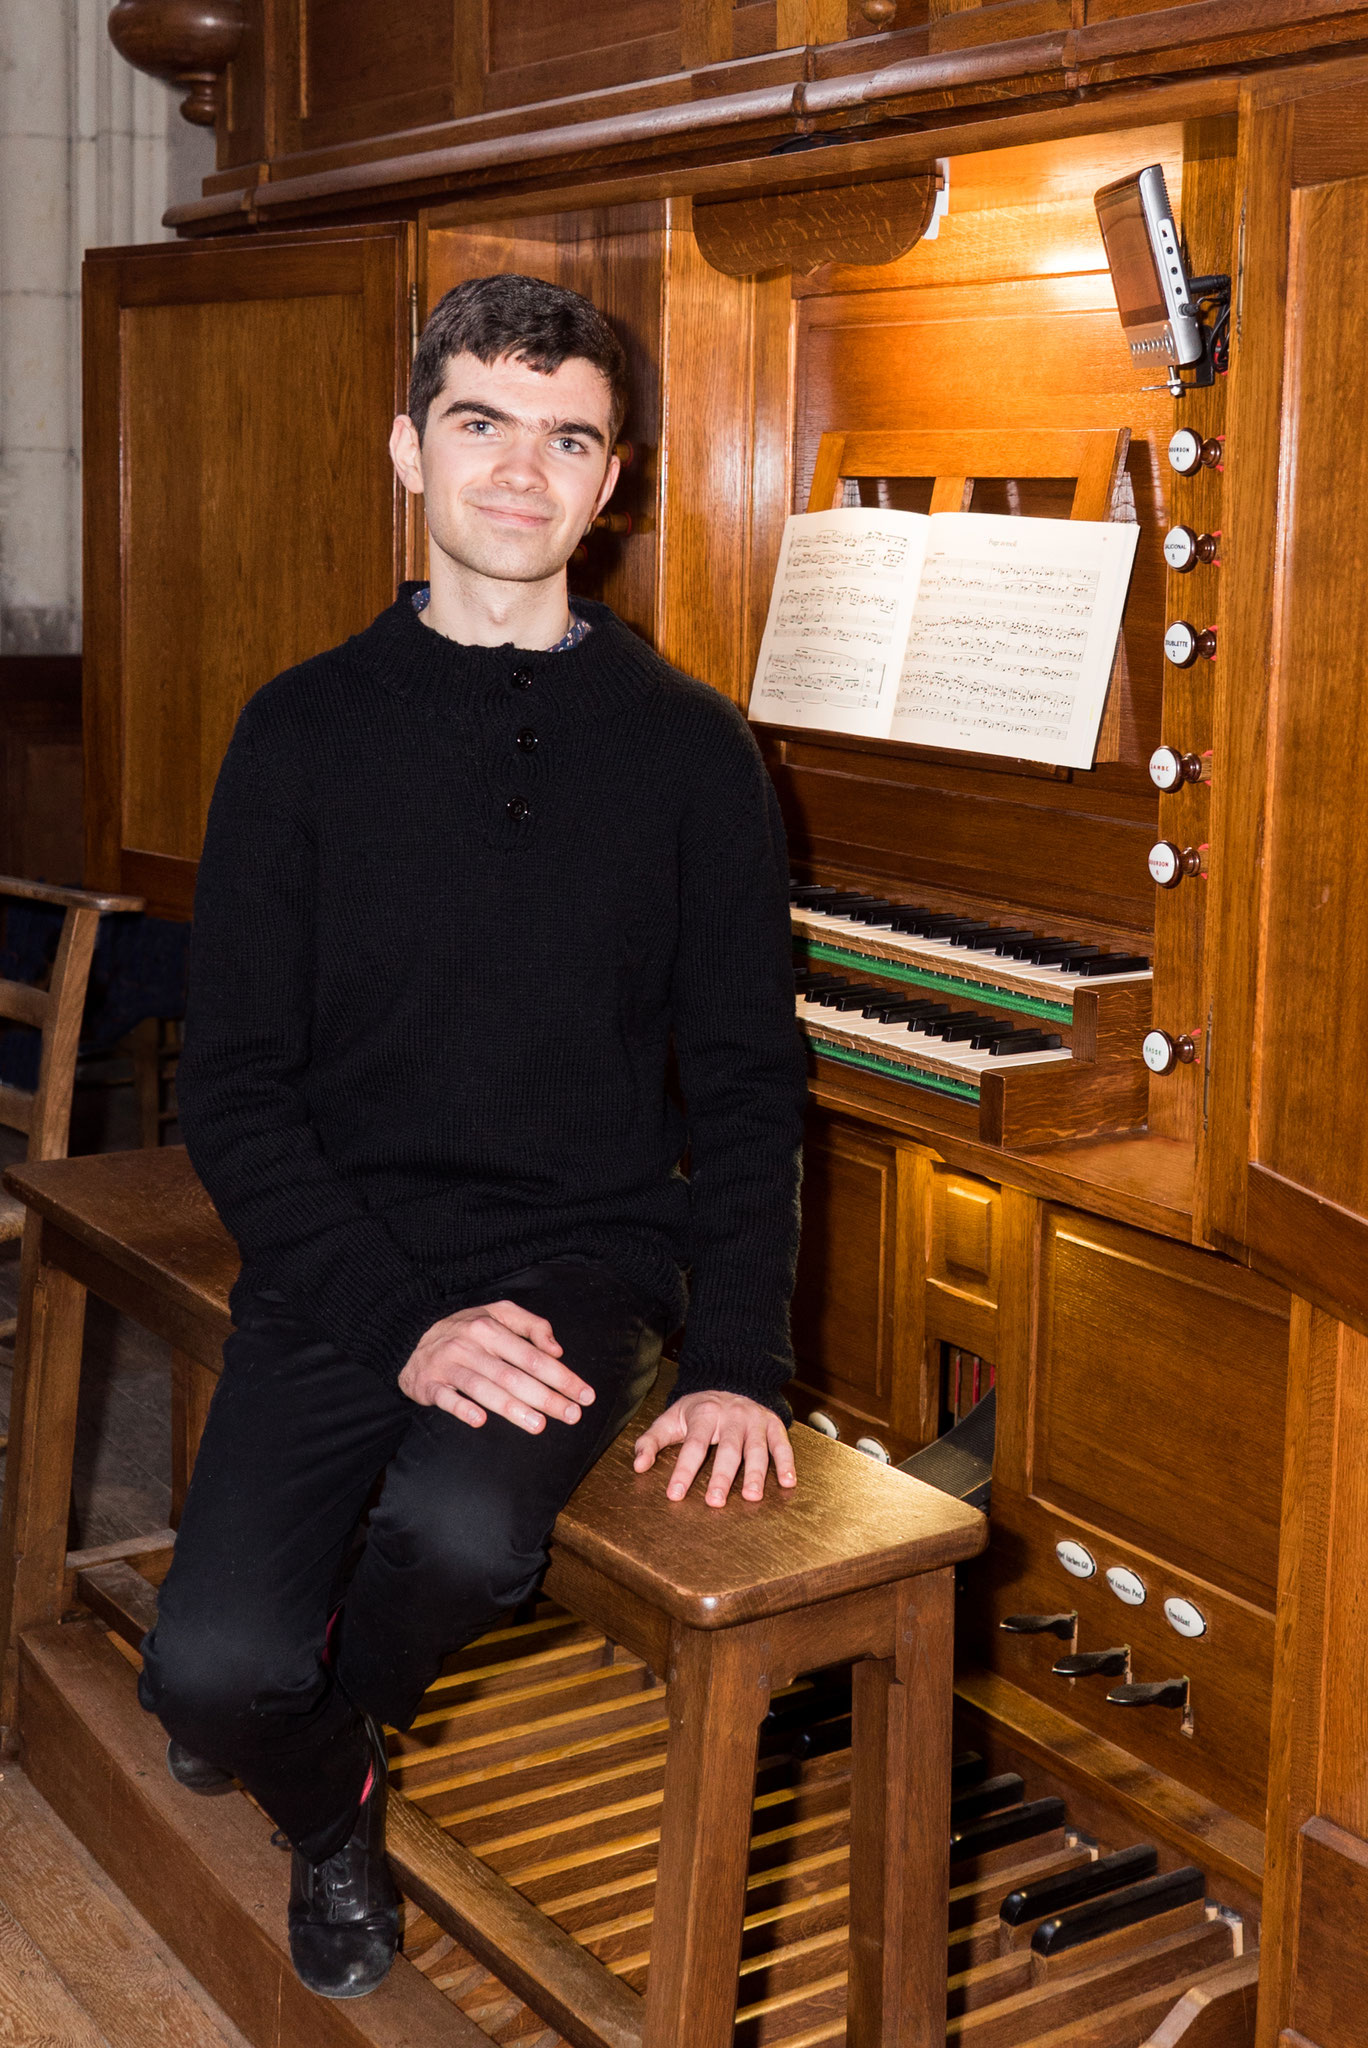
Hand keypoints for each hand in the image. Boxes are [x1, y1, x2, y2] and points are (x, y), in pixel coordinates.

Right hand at [398, 1300, 594, 1433]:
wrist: (410, 1338)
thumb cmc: (465, 1330)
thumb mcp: (498, 1314)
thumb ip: (531, 1325)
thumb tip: (557, 1349)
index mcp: (491, 1328)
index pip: (534, 1356)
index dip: (562, 1376)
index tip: (585, 1395)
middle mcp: (471, 1346)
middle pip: (514, 1375)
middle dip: (546, 1396)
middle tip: (572, 1415)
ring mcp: (450, 1365)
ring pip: (485, 1388)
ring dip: (512, 1407)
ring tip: (539, 1425)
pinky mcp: (430, 1384)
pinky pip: (447, 1399)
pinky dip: (462, 1408)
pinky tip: (480, 1421)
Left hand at [632, 1391, 796, 1506]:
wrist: (731, 1378)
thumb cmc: (698, 1409)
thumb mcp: (671, 1418)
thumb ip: (652, 1441)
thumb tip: (638, 1466)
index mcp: (704, 1414)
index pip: (693, 1446)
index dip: (684, 1470)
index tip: (675, 1494)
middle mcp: (731, 1416)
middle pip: (728, 1449)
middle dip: (721, 1476)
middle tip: (715, 1502)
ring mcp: (754, 1420)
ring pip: (757, 1448)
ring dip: (756, 1473)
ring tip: (752, 1497)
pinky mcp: (772, 1423)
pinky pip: (782, 1443)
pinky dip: (787, 1462)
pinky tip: (788, 1482)